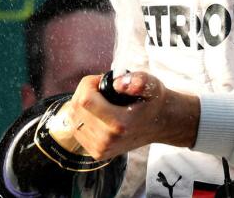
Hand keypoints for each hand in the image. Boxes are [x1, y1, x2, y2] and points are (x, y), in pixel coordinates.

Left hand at [66, 71, 199, 160]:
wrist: (160, 125)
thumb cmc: (153, 103)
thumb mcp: (151, 85)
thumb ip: (137, 81)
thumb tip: (117, 84)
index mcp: (119, 124)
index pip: (85, 100)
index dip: (89, 84)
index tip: (102, 80)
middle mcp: (107, 140)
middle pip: (76, 107)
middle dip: (85, 91)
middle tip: (102, 88)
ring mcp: (100, 149)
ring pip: (73, 118)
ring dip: (82, 103)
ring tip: (100, 100)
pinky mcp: (96, 153)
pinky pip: (76, 129)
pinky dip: (82, 116)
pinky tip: (97, 112)